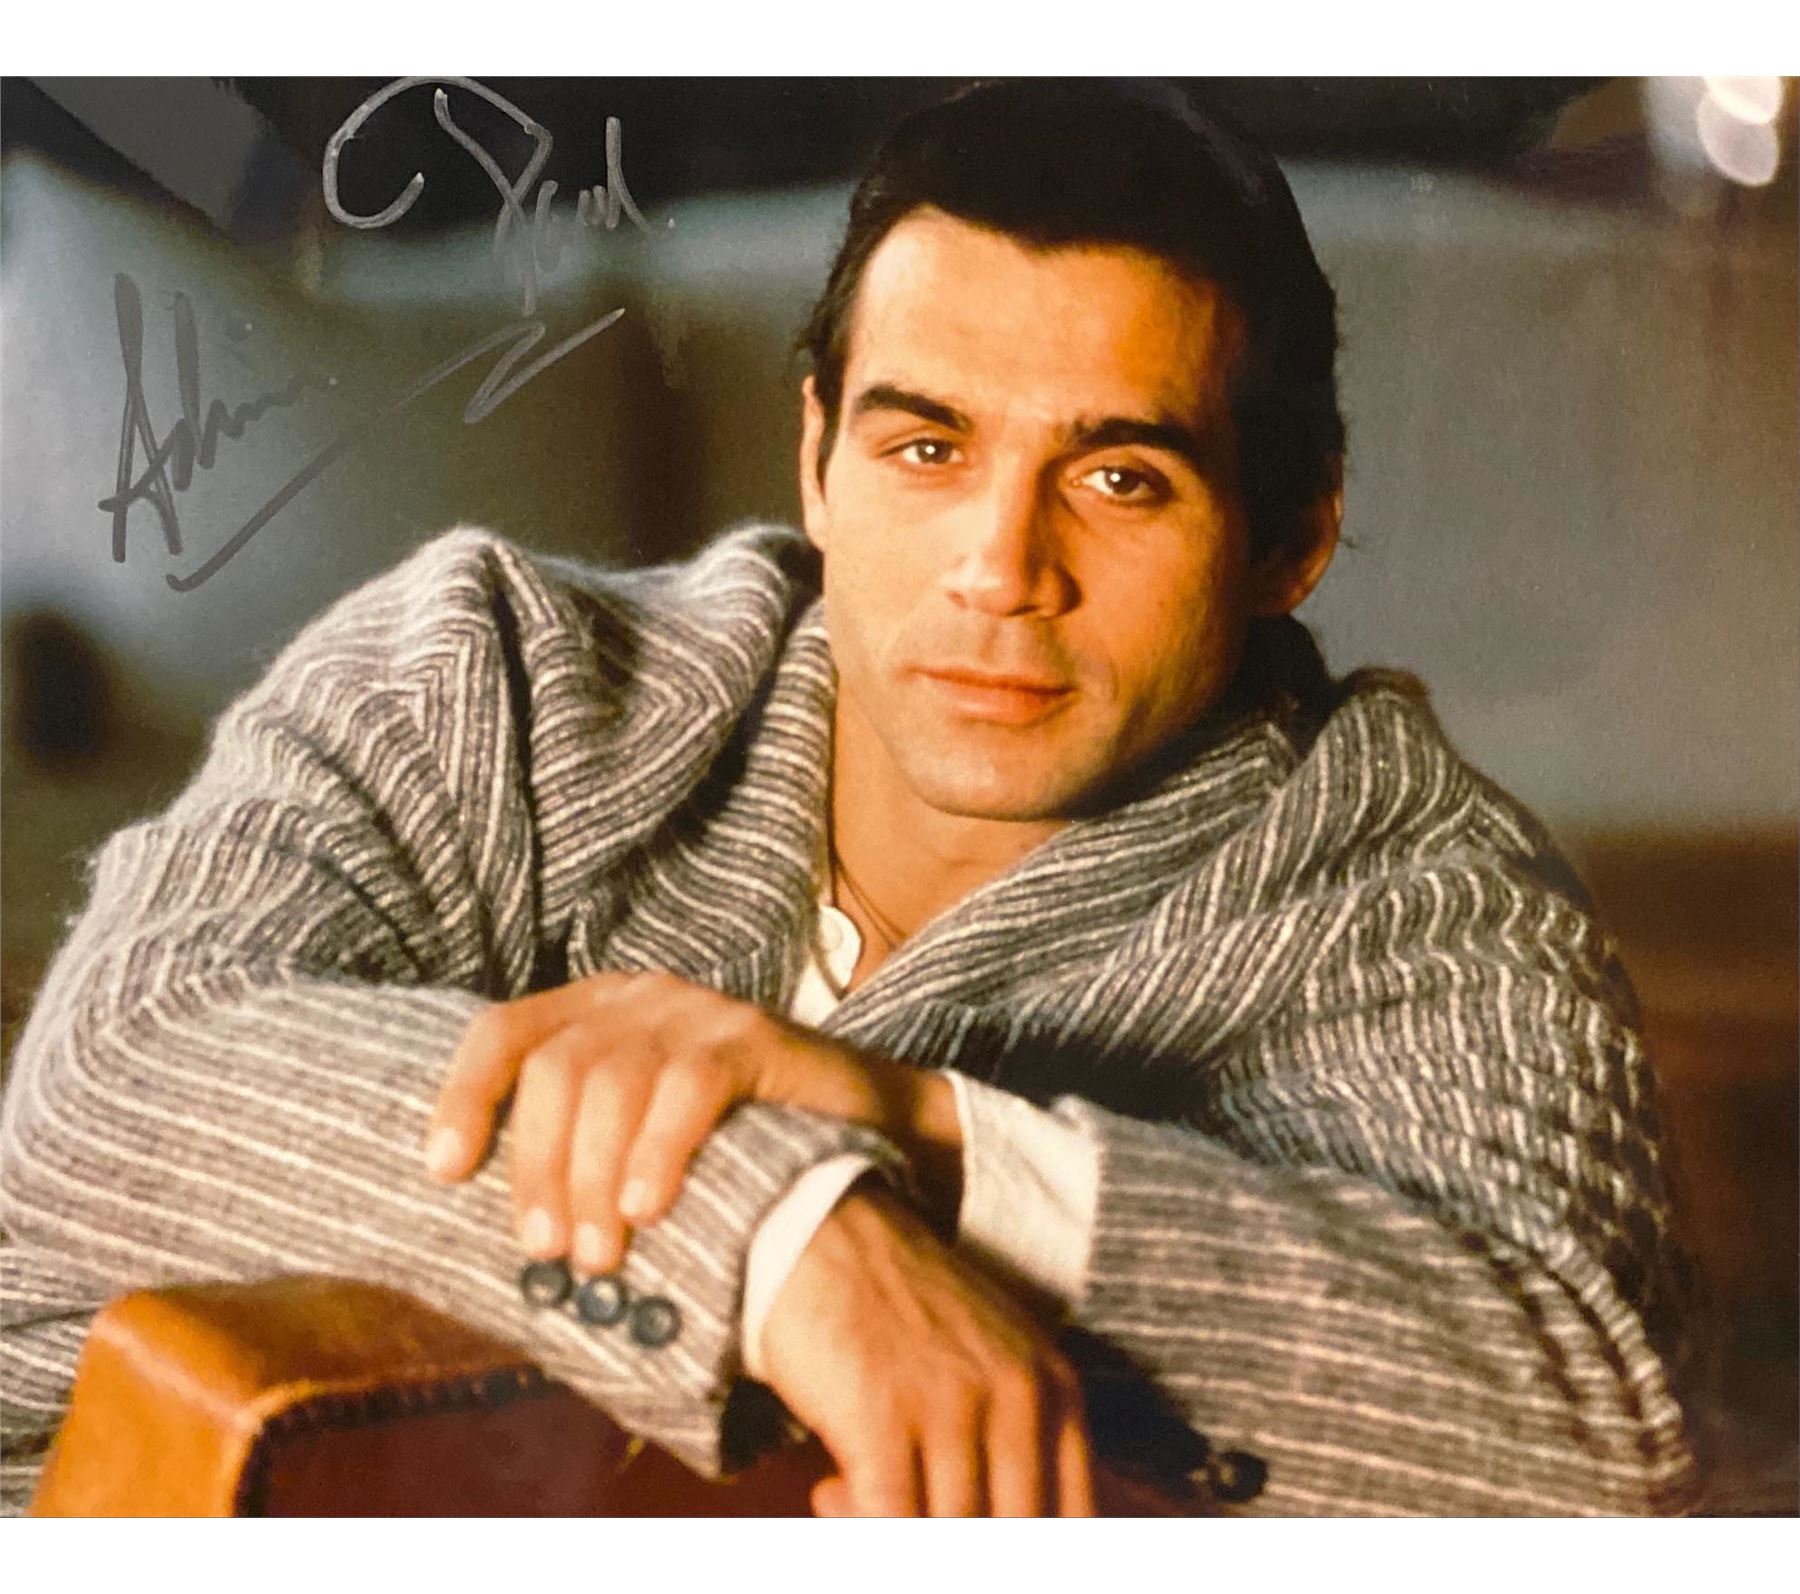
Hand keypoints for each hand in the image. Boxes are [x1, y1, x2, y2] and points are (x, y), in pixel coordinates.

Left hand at [423, 971, 961, 1270]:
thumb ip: (577, 1153)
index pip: (502, 1033)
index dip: (464, 1097)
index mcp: (592, 1012)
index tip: (444, 1171)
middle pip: (554, 1068)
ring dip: (592, 1174)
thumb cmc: (731, 1148)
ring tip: (598, 1254)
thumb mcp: (636, 1139)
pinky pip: (690, 1086)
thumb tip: (500, 1237)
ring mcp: (697, 1010)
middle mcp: (638, 997)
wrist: (862, 1125)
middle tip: (545, 1250)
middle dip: (538, 1165)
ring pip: (613, 1078)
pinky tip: (649, 1206)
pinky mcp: (754, 1036)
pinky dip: (659, 1149)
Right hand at [760, 1181, 1094, 1517]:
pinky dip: (856, 1526)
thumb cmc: (900, 1309)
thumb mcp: (993, 1360)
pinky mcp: (884, 1419)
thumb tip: (1012, 1528)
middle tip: (905, 1511)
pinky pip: (889, 1527)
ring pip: (950, 1539)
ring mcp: (953, 1407)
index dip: (1033, 1553)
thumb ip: (1022, 1442)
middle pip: (1012, 1537)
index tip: (970, 1527)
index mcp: (1057, 1389)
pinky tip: (829, 1490)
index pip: (1074, 1523)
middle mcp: (1019, 1398)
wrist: (820, 1232)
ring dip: (892, 1534)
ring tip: (851, 1496)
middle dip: (954, 1545)